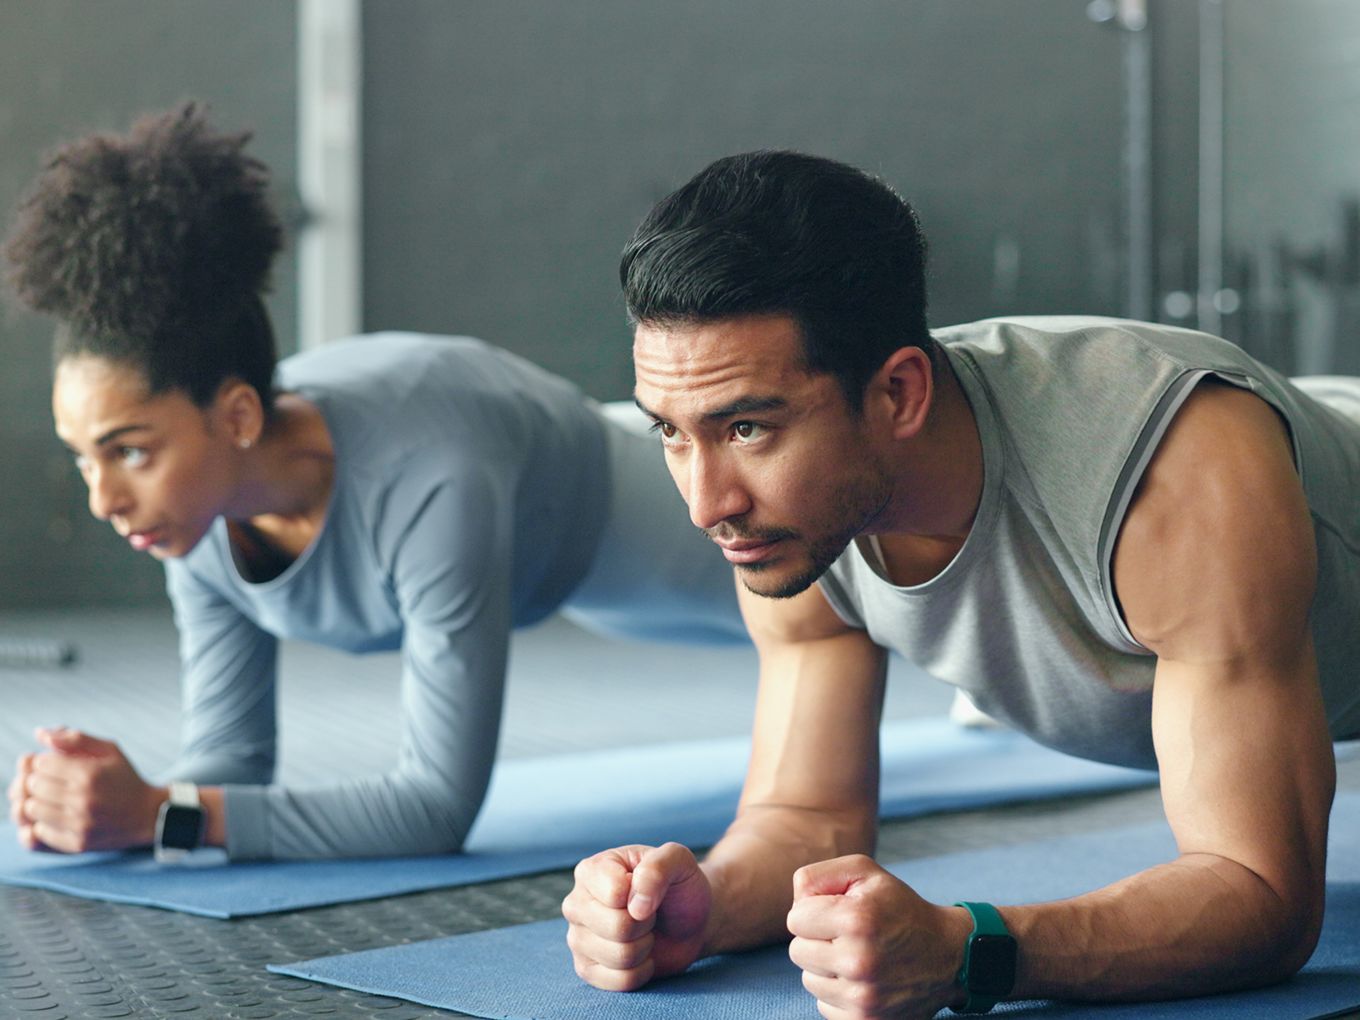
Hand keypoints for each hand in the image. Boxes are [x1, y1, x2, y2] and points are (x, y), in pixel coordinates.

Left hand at [14, 727, 163, 852]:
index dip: (44, 761)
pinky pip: (39, 832)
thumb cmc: (124, 777)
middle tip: (52, 781)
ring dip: (38, 801)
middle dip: (38, 780)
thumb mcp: (109, 750)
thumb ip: (74, 738)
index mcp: (90, 773)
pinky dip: (43, 822)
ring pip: (31, 809)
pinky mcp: (78, 843)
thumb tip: (39, 733)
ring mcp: (80, 823)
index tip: (55, 765)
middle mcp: (83, 799)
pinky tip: (58, 816)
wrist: (148, 815)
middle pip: (33, 785)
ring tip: (52, 799)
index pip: (41, 763)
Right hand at [562, 842, 711, 989]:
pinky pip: (619, 982)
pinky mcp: (586, 969)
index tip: (650, 890)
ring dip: (645, 947)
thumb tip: (636, 906)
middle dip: (646, 924)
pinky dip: (642, 972)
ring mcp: (577, 938)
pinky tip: (642, 956)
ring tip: (645, 933)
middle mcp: (576, 903)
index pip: (615, 893)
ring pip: (619, 956)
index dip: (644, 895)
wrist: (688, 921)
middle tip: (650, 915)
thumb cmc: (678, 886)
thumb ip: (659, 866)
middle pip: (617, 927)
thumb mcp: (679, 860)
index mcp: (591, 870)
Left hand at [787, 854, 968, 1018]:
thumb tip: (793, 904)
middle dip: (817, 940)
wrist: (947, 955)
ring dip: (827, 968)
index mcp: (857, 919)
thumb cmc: (899, 908)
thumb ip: (818, 876)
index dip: (813, 912)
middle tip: (848, 936)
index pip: (795, 919)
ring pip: (809, 980)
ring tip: (858, 957)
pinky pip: (824, 1005)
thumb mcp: (864, 872)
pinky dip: (838, 993)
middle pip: (797, 951)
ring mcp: (863, 998)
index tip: (837, 913)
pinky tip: (863, 980)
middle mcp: (858, 961)